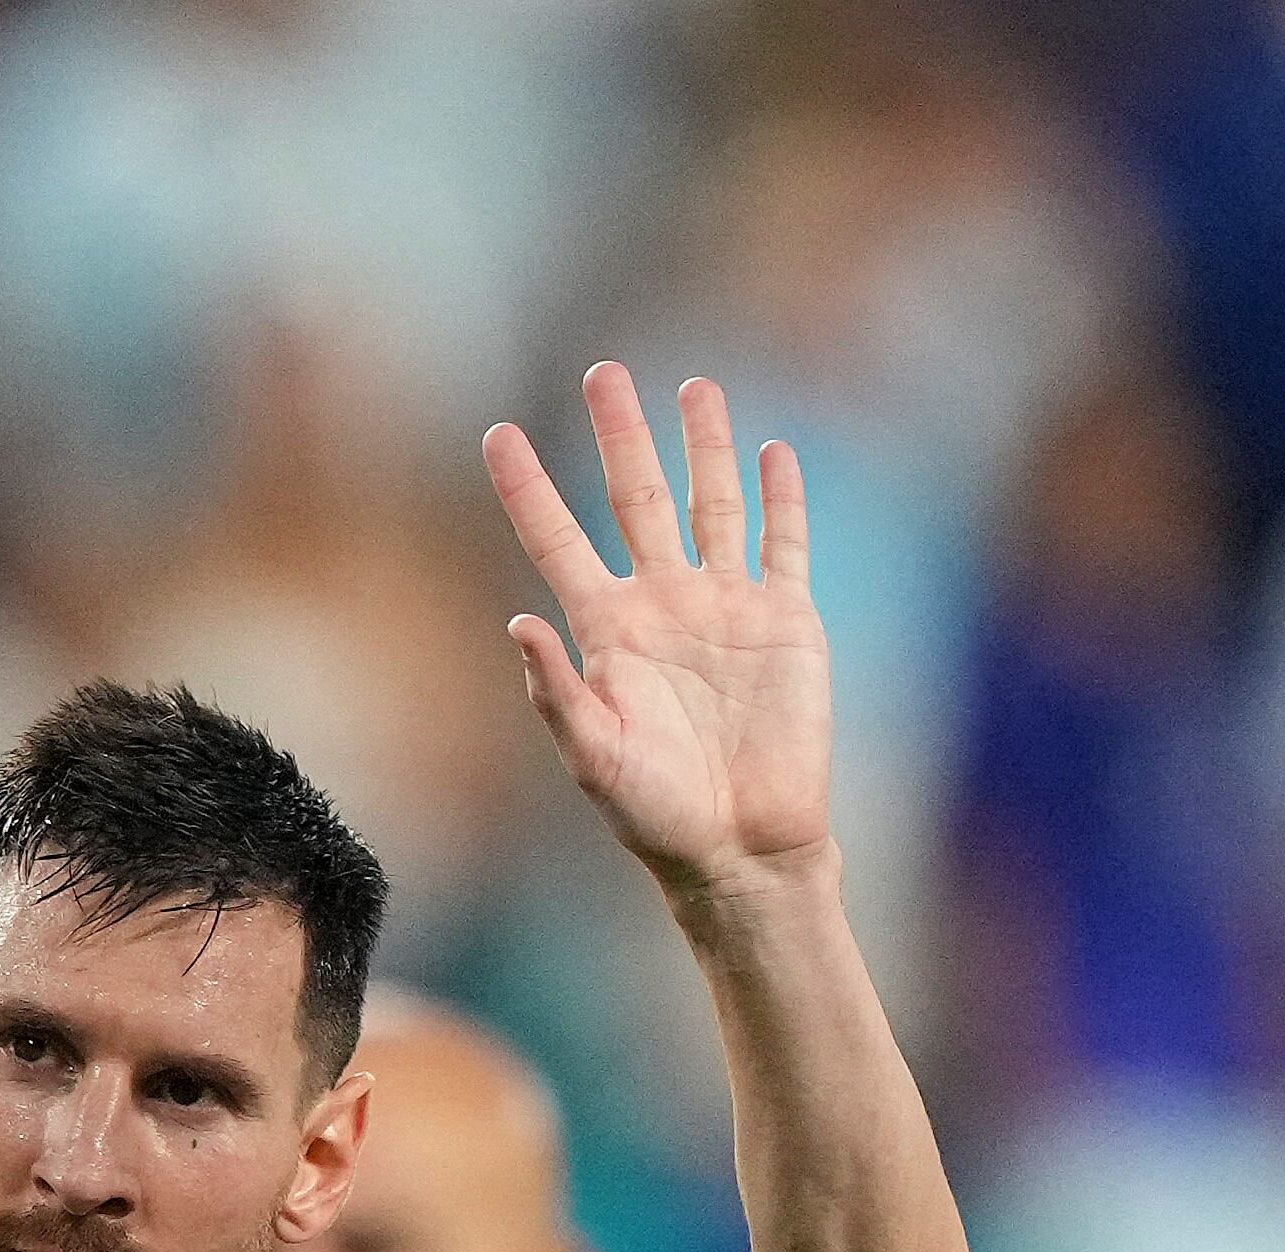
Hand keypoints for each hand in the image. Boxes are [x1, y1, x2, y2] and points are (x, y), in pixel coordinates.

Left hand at [486, 366, 832, 893]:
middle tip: (603, 371)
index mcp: (608, 631)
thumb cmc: (658, 815)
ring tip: (693, 387)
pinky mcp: (786, 621)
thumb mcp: (595, 756)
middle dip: (621, 436)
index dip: (529, 489)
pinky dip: (781, 499)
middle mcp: (663, 605)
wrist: (742, 848)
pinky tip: (773, 451)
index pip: (559, 541)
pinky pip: (783, 544)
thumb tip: (516, 622)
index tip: (497, 434)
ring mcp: (726, 606)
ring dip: (704, 446)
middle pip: (637, 498)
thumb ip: (556, 691)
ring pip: (712, 503)